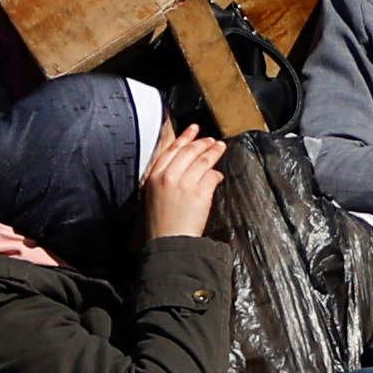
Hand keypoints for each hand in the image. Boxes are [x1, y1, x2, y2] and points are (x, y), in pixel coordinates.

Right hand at [140, 124, 227, 242]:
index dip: (184, 137)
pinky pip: (212, 177)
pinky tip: (218, 175)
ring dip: (213, 152)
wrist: (167, 243)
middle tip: (211, 140)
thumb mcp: (153, 196)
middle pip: (189, 151)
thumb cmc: (160, 224)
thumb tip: (184, 166)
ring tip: (220, 147)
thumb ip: (165, 178)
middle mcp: (168, 176)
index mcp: (154, 176)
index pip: (172, 149)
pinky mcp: (200, 193)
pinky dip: (216, 175)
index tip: (193, 129)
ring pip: (203, 160)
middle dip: (202, 143)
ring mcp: (185, 184)